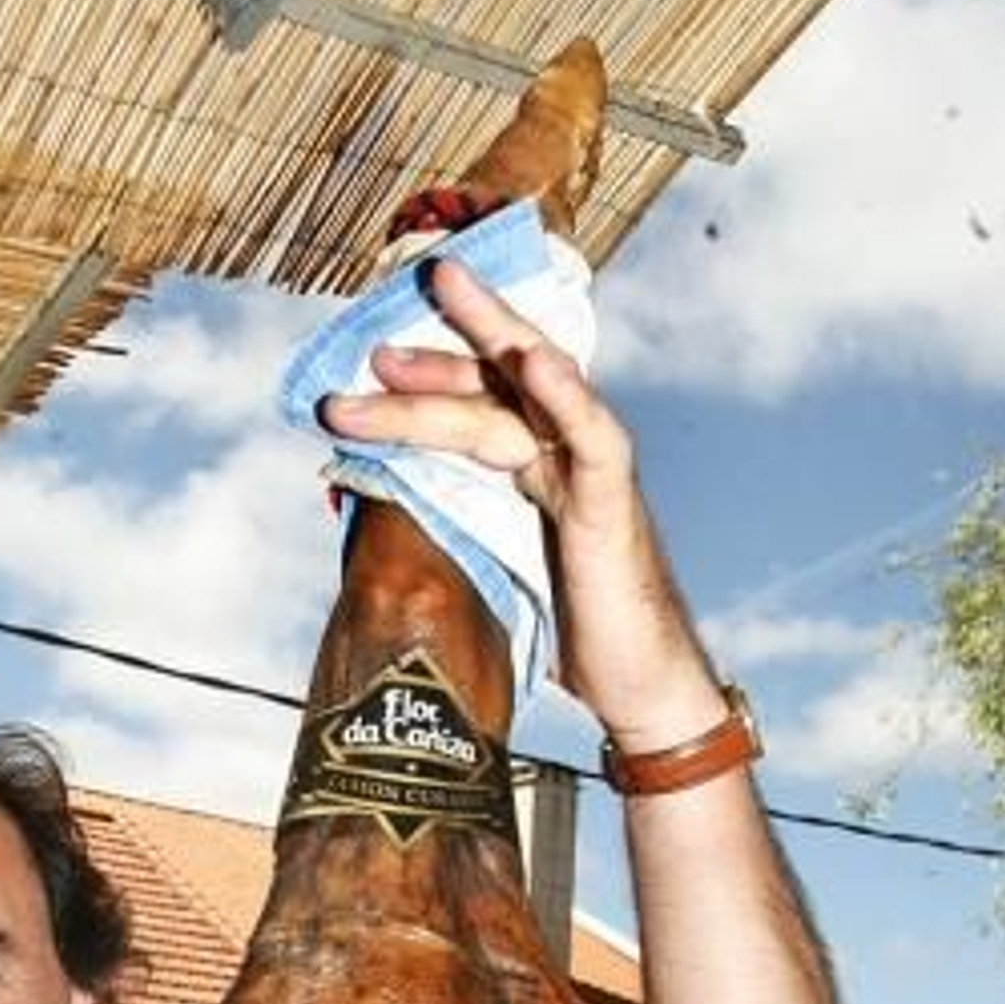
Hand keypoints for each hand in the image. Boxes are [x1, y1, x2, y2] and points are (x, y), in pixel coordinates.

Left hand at [322, 259, 724, 750]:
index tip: (366, 355)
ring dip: (475, 353)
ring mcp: (590, 474)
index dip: (427, 372)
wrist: (638, 688)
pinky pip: (594, 439)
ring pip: (532, 394)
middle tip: (371, 328)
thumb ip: (452, 531)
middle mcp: (561, 457)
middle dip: (437, 347)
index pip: (476, 403)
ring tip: (426, 315)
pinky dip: (566, 396)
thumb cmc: (574, 635)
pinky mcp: (613, 508)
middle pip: (497, 380)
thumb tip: (375, 517)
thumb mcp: (494, 574)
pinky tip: (534, 362)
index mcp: (532, 469)